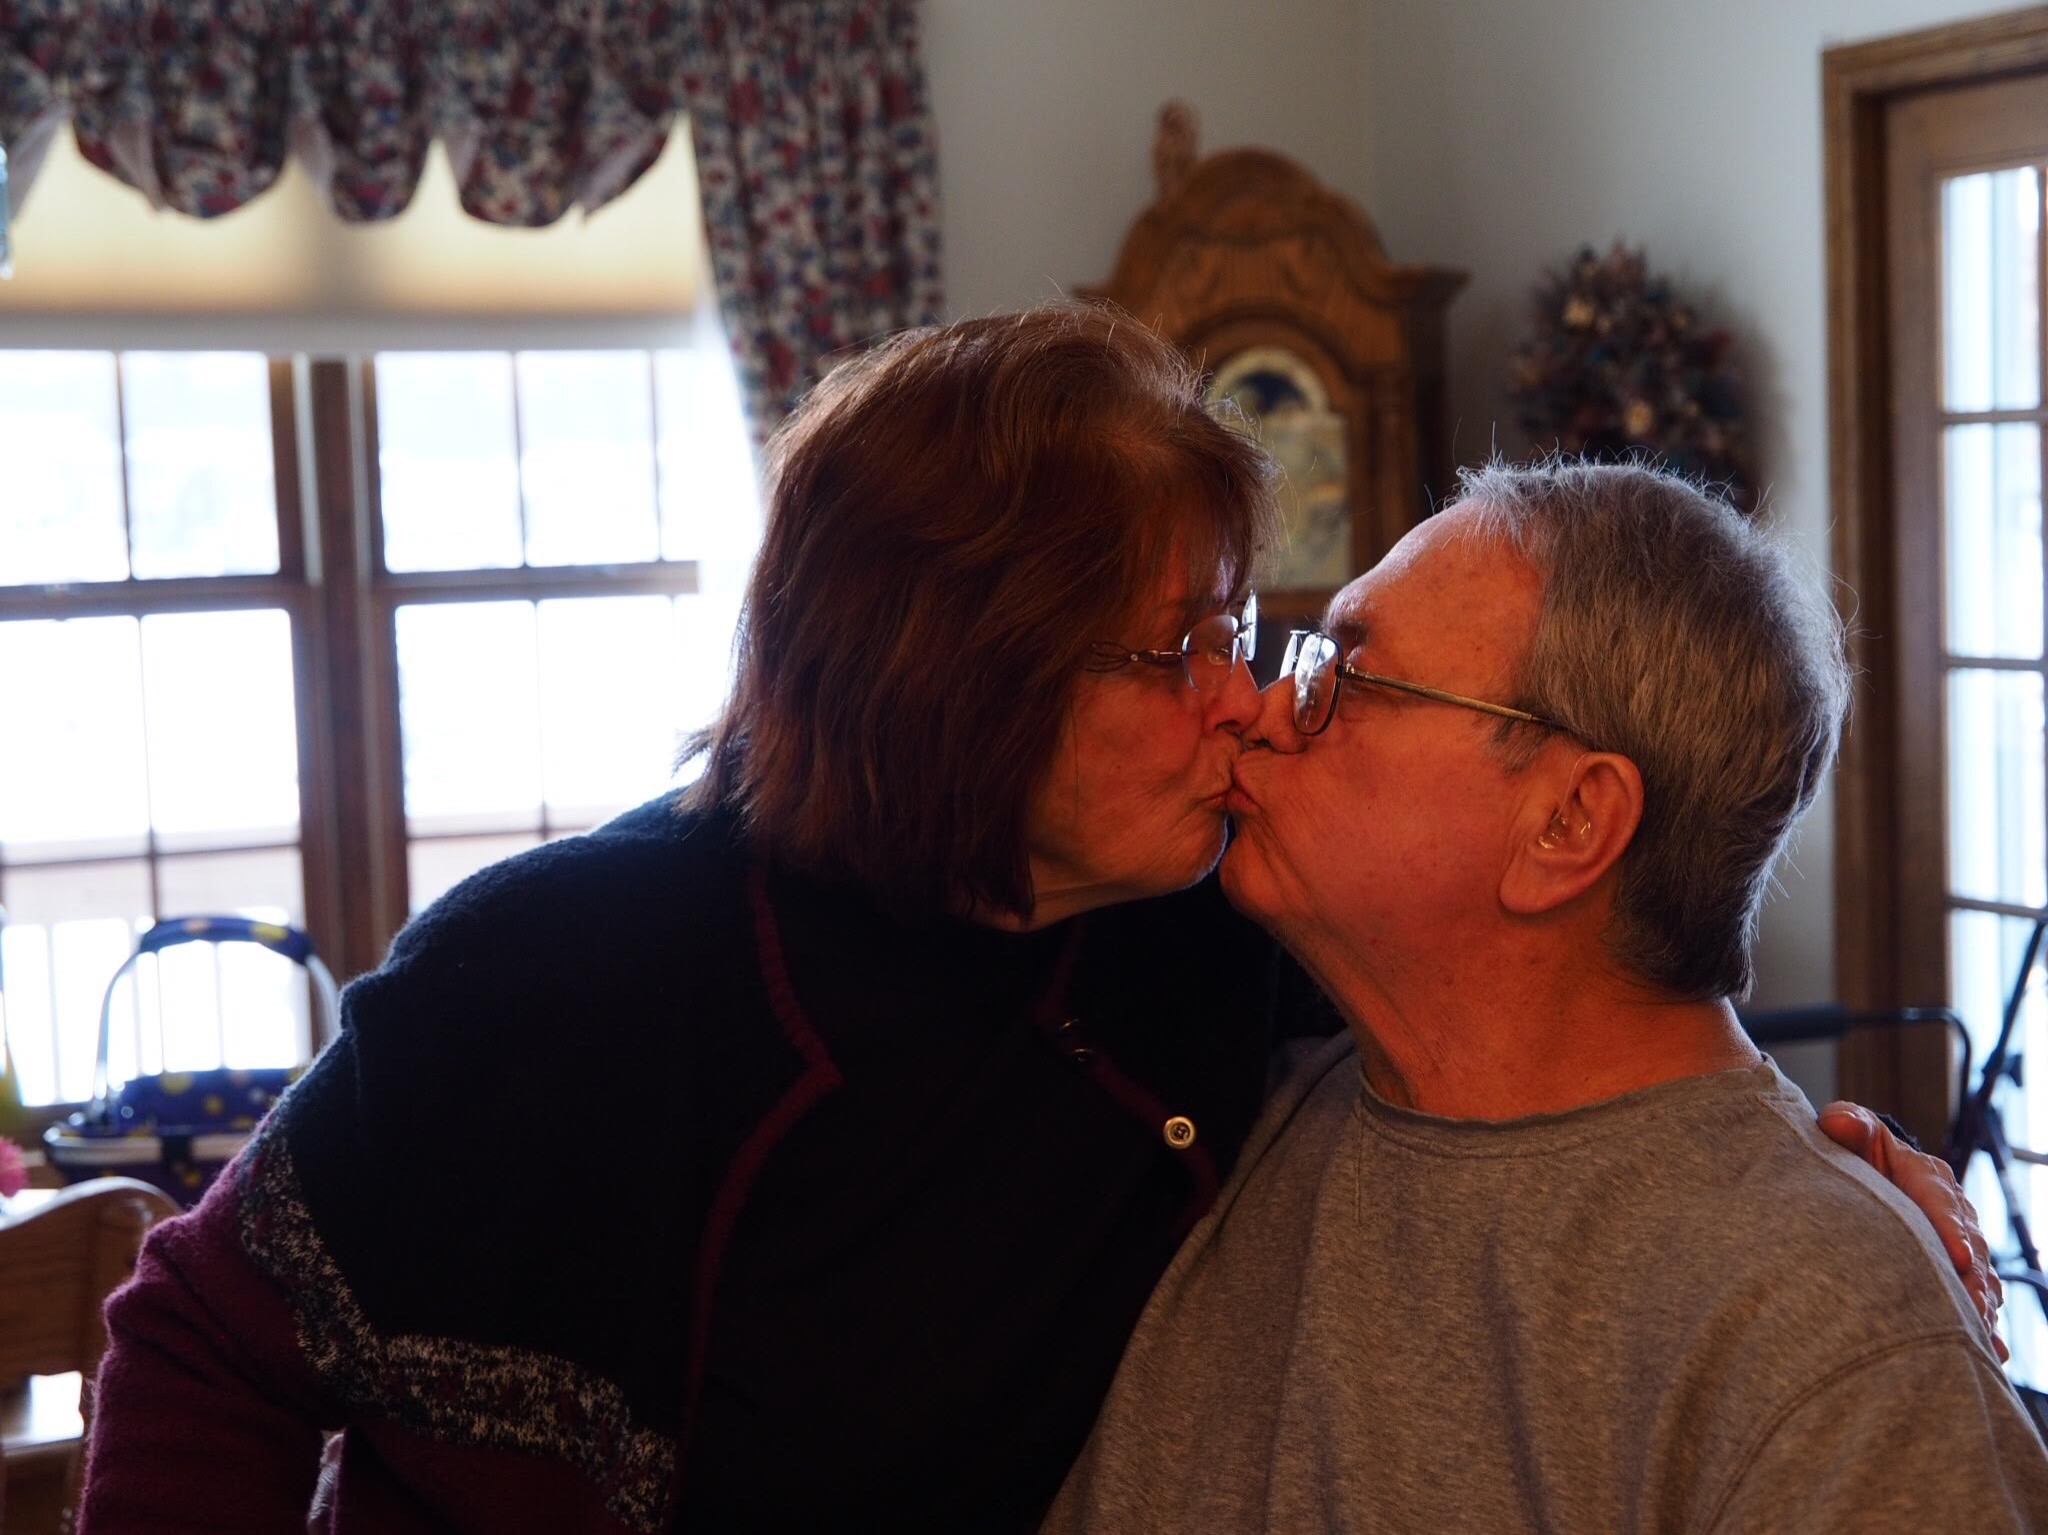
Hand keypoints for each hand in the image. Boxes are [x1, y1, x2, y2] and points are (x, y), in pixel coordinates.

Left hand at [1818, 1101, 2006, 1361]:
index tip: (1959, 1258)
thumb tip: (1838, 1122)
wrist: (1864, 1173)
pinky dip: (1983, 1323)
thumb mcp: (1850, 1132)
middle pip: (1970, 1247)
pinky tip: (1990, 1352)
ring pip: (1979, 1277)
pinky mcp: (1958, 1271)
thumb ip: (1847, 1125)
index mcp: (1929, 1176)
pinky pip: (1977, 1298)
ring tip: (1981, 1337)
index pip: (1943, 1203)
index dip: (1952, 1231)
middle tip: (1972, 1310)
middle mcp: (1954, 1212)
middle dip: (1972, 1280)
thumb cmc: (1853, 1151)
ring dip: (1981, 1306)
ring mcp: (1960, 1243)